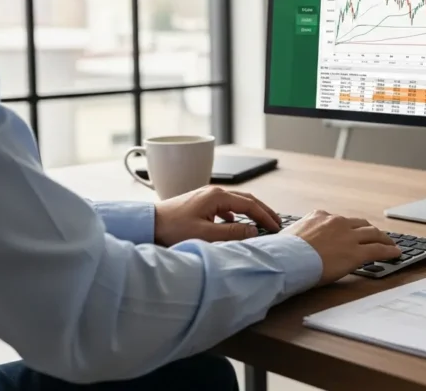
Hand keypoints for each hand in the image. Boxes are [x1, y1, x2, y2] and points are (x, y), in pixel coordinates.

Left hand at [153, 186, 282, 245]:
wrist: (149, 223)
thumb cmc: (173, 228)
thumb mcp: (205, 234)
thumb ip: (232, 233)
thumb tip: (253, 230)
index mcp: (217, 196)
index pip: (250, 204)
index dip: (265, 216)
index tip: (276, 227)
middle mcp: (214, 191)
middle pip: (246, 199)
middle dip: (263, 210)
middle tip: (276, 221)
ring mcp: (207, 195)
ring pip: (237, 201)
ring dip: (250, 211)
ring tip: (260, 222)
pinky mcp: (200, 202)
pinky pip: (225, 205)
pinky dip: (236, 213)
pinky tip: (233, 222)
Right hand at [281, 210, 400, 285]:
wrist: (286, 260)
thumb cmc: (282, 252)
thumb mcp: (288, 235)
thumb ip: (299, 234)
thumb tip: (292, 241)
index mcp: (319, 216)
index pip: (340, 221)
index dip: (349, 228)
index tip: (353, 232)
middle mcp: (337, 222)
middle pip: (361, 224)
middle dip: (370, 230)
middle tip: (377, 236)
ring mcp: (348, 236)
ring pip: (373, 234)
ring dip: (384, 239)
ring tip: (390, 244)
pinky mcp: (356, 253)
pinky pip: (378, 250)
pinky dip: (389, 251)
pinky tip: (395, 254)